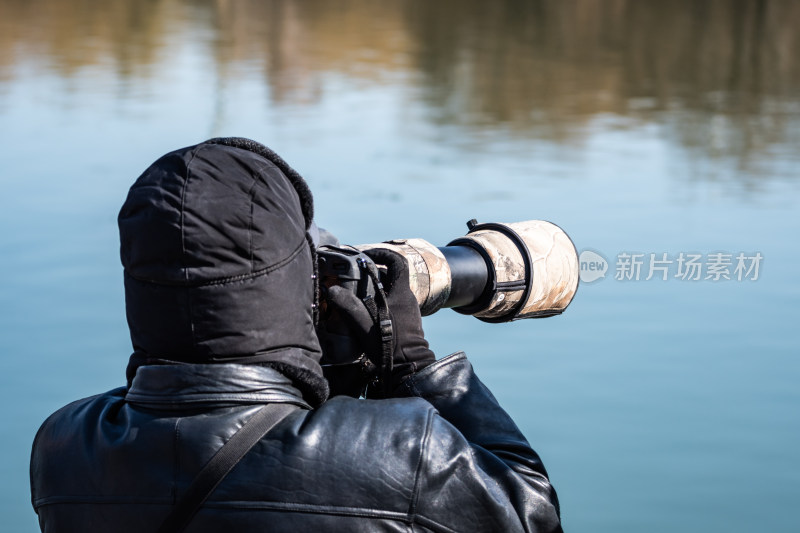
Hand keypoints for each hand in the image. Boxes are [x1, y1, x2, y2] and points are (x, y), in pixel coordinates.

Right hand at [324, 248, 434, 393]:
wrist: (408, 367)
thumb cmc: (390, 345)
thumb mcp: (364, 324)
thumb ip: (348, 306)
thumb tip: (332, 290)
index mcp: (400, 293)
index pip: (397, 262)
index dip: (382, 253)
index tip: (366, 255)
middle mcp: (406, 298)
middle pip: (390, 276)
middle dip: (372, 273)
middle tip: (353, 275)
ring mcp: (407, 309)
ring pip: (389, 289)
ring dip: (373, 288)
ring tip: (354, 292)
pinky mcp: (405, 320)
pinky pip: (391, 302)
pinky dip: (377, 300)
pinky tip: (363, 310)